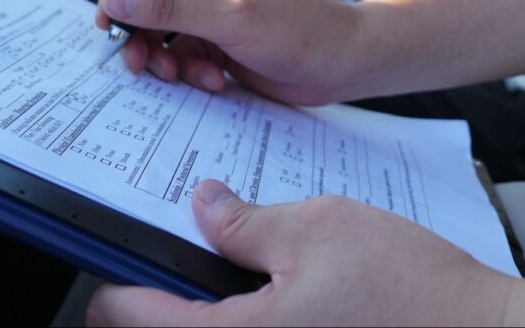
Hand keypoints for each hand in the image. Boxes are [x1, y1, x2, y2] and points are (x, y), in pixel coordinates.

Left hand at [86, 179, 513, 326]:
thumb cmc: (409, 288)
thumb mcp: (318, 227)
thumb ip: (248, 222)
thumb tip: (205, 207)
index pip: (127, 317)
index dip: (115, 278)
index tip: (121, 254)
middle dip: (159, 299)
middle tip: (184, 257)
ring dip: (206, 311)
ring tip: (234, 269)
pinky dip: (247, 319)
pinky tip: (274, 293)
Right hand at [95, 0, 359, 104]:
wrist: (340, 64)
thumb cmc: (300, 28)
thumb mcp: (230, 16)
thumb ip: (171, 6)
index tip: (108, 19)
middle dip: (141, 32)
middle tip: (137, 62)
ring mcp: (212, 8)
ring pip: (161, 31)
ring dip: (164, 58)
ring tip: (180, 76)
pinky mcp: (218, 38)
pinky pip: (182, 53)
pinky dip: (188, 70)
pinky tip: (213, 80)